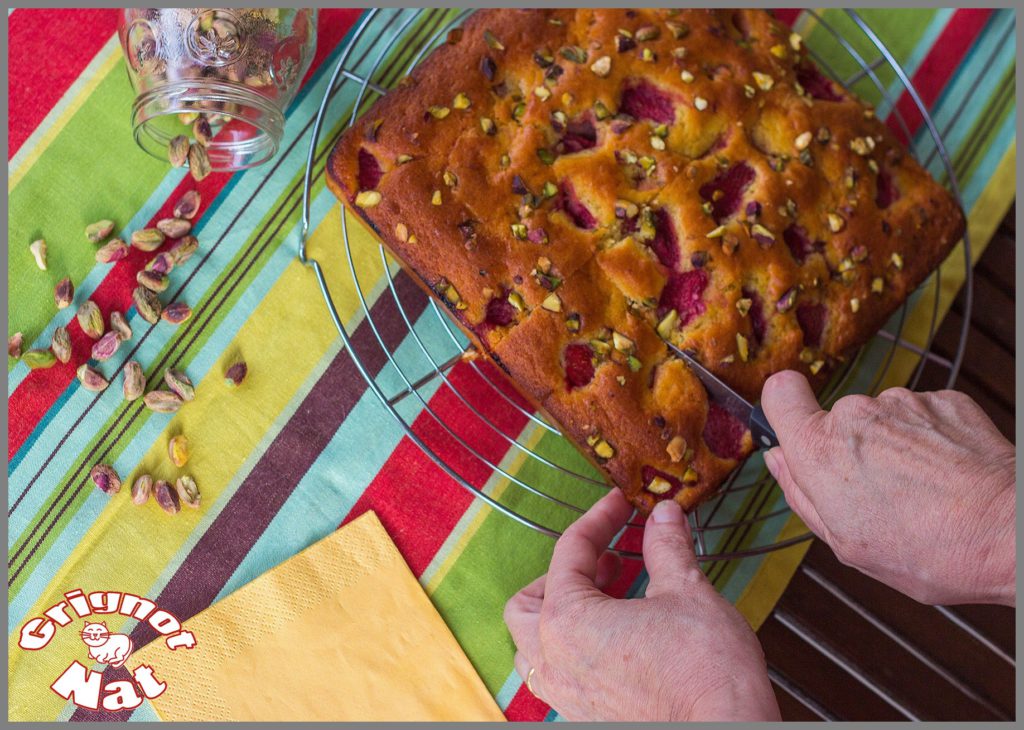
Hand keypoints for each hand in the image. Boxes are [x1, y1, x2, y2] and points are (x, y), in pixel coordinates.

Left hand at [503, 490, 779, 720]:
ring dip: (561, 615)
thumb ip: (666, 547)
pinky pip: (559, 678)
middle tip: (604, 560)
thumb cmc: (705, 672)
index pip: (570, 551)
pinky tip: (617, 640)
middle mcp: (555, 661)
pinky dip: (575, 651)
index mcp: (567, 620)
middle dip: (560, 574)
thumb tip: (664, 515)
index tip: (621, 505)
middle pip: (526, 604)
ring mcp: (567, 696)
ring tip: (607, 598)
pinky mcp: (588, 718)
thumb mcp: (687, 591)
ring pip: (535, 646)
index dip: (600, 519)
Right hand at [762, 370, 1015, 606]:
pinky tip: (947, 476)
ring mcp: (902, 403)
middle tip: (879, 493)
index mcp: (820, 450)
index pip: (780, 393)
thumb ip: (801, 494)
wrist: (1008, 534)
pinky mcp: (944, 400)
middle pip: (837, 420)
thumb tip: (779, 461)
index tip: (798, 428)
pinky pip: (922, 416)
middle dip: (852, 449)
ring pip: (882, 420)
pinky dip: (930, 441)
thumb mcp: (844, 541)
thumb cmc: (930, 550)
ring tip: (922, 491)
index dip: (786, 409)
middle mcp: (855, 414)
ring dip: (894, 447)